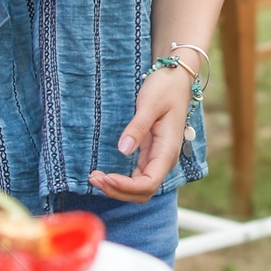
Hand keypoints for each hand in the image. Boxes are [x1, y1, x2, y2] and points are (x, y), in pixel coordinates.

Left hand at [89, 65, 191, 198]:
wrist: (176, 78)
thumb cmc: (165, 88)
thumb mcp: (149, 104)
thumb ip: (137, 128)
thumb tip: (123, 150)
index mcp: (168, 150)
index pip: (149, 183)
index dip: (127, 187)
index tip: (106, 178)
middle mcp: (164, 160)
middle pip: (144, 192)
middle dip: (119, 191)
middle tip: (94, 178)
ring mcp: (158, 158)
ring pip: (140, 188)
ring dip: (118, 189)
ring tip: (95, 178)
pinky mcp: (150, 154)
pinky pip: (137, 178)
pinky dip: (121, 181)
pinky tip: (105, 175)